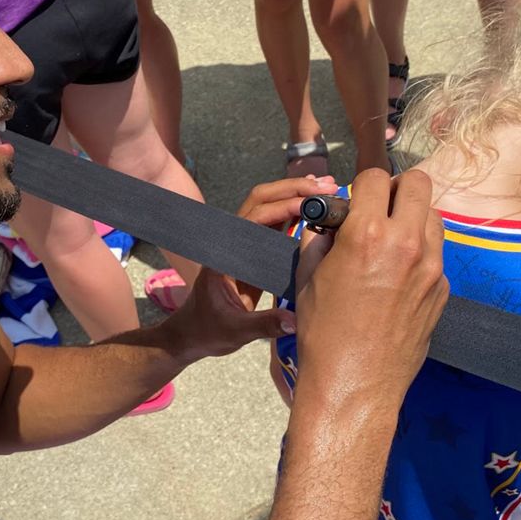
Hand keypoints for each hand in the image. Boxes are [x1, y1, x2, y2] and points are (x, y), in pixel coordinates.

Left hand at [165, 175, 338, 360]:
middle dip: (294, 189)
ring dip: (295, 194)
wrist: (193, 333)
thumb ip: (264, 324)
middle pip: (262, 199)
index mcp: (225, 254)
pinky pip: (274, 221)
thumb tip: (295, 321)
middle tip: (326, 186)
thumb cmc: (208, 330)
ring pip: (268, 205)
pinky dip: (294, 209)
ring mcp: (241, 242)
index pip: (255, 218)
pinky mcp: (251, 249)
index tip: (312, 202)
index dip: (284, 206)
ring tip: (327, 188)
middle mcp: (232, 241)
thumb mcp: (236, 330)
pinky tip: (315, 205)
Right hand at [292, 169, 447, 409]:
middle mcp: (405, 244)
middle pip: (419, 184)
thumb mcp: (307, 279)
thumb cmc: (323, 334)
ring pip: (433, 217)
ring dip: (413, 219)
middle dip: (398, 189)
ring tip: (391, 242)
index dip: (362, 186)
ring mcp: (431, 268)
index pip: (375, 178)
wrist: (354, 384)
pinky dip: (419, 255)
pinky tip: (397, 279)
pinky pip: (436, 256)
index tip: (355, 202)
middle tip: (381, 208)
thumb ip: (318, 241)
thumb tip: (327, 225)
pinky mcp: (442, 291)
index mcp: (366, 235)